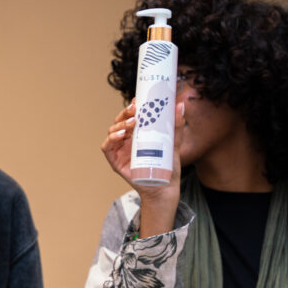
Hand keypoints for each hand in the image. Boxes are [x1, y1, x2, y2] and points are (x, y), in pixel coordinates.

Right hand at [101, 99, 184, 237]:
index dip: (132, 107)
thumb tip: (180, 105)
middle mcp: (127, 140)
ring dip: (120, 125)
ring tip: (132, 123)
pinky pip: (107, 148)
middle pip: (119, 121)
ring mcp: (120, 151)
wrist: (165, 187)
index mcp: (137, 134)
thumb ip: (176, 125)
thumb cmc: (168, 167)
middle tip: (135, 109)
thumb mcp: (174, 143)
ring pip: (112, 131)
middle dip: (125, 113)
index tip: (138, 100)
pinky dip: (111, 140)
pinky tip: (120, 135)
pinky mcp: (116, 162)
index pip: (130, 116)